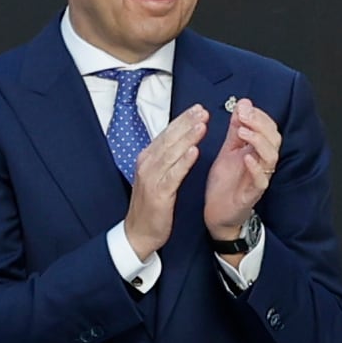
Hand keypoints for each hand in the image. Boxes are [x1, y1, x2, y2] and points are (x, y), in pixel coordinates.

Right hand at [122, 105, 210, 261]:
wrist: (138, 233)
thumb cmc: (151, 205)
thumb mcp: (157, 176)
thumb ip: (167, 158)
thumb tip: (182, 140)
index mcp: (148, 159)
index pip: (166, 134)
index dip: (182, 120)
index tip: (198, 108)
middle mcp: (147, 165)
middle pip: (169, 139)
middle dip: (186, 123)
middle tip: (203, 110)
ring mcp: (151, 178)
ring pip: (171, 153)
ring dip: (187, 137)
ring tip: (202, 124)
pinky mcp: (158, 193)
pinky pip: (172, 175)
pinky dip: (183, 162)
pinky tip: (194, 152)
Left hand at [204, 98, 282, 247]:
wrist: (216, 213)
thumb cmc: (225, 183)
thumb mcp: (228, 150)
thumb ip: (236, 130)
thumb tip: (243, 105)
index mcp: (257, 151)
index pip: (268, 128)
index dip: (259, 116)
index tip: (244, 106)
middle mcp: (262, 163)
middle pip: (273, 139)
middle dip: (260, 124)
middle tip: (244, 115)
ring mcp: (259, 178)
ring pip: (270, 157)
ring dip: (258, 141)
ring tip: (243, 132)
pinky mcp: (253, 194)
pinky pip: (261, 180)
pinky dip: (255, 167)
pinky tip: (246, 158)